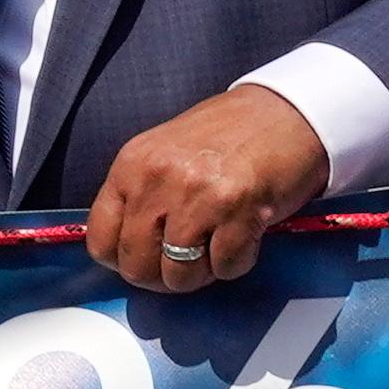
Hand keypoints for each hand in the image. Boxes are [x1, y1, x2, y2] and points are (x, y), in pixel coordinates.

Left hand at [88, 84, 333, 292]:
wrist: (287, 112)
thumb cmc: (229, 134)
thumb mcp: (165, 153)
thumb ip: (141, 195)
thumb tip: (127, 247)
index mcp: (133, 164)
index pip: (100, 240)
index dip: (123, 261)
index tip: (144, 258)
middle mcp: (159, 179)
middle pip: (137, 266)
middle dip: (161, 276)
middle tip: (184, 263)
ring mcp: (198, 196)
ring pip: (178, 275)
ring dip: (200, 273)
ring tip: (215, 247)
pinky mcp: (239, 212)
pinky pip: (224, 267)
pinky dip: (235, 263)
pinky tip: (243, 236)